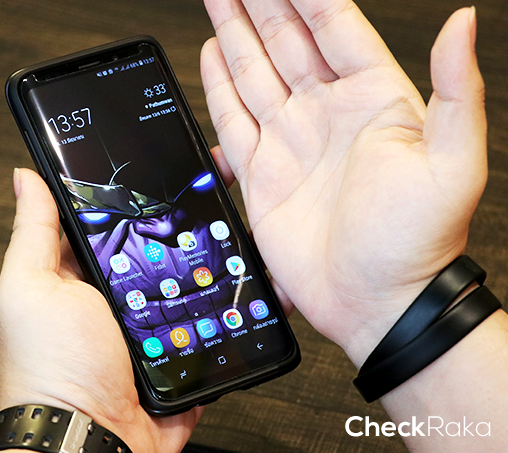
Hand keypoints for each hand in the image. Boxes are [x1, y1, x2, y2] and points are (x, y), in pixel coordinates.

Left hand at [0, 168, 202, 452]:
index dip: (126, 200)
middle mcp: (113, 303)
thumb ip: (35, 233)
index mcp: (77, 278)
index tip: (153, 170)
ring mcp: (148, 332)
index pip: (104, 225)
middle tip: (202, 200)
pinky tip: (237, 290)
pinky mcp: (177, 359)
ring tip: (229, 237)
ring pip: (183, 288)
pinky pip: (205, 328)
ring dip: (201, 274)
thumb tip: (26, 178)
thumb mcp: (32, 287)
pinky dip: (220, 315)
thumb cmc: (50, 369)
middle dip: (173, 234)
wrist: (93, 440)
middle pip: (151, 253)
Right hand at [201, 0, 486, 364]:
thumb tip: (463, 22)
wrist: (376, 303)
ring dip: (234, 33)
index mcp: (374, 99)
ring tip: (218, 0)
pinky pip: (234, 119)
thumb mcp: (454, 164)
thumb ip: (457, 89)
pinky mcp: (263, 173)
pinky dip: (218, 87)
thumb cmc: (418, 241)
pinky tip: (211, 58)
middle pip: (285, 39)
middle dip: (257, 3)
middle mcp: (328, 113)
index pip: (332, 24)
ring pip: (254, 72)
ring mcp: (292, 141)